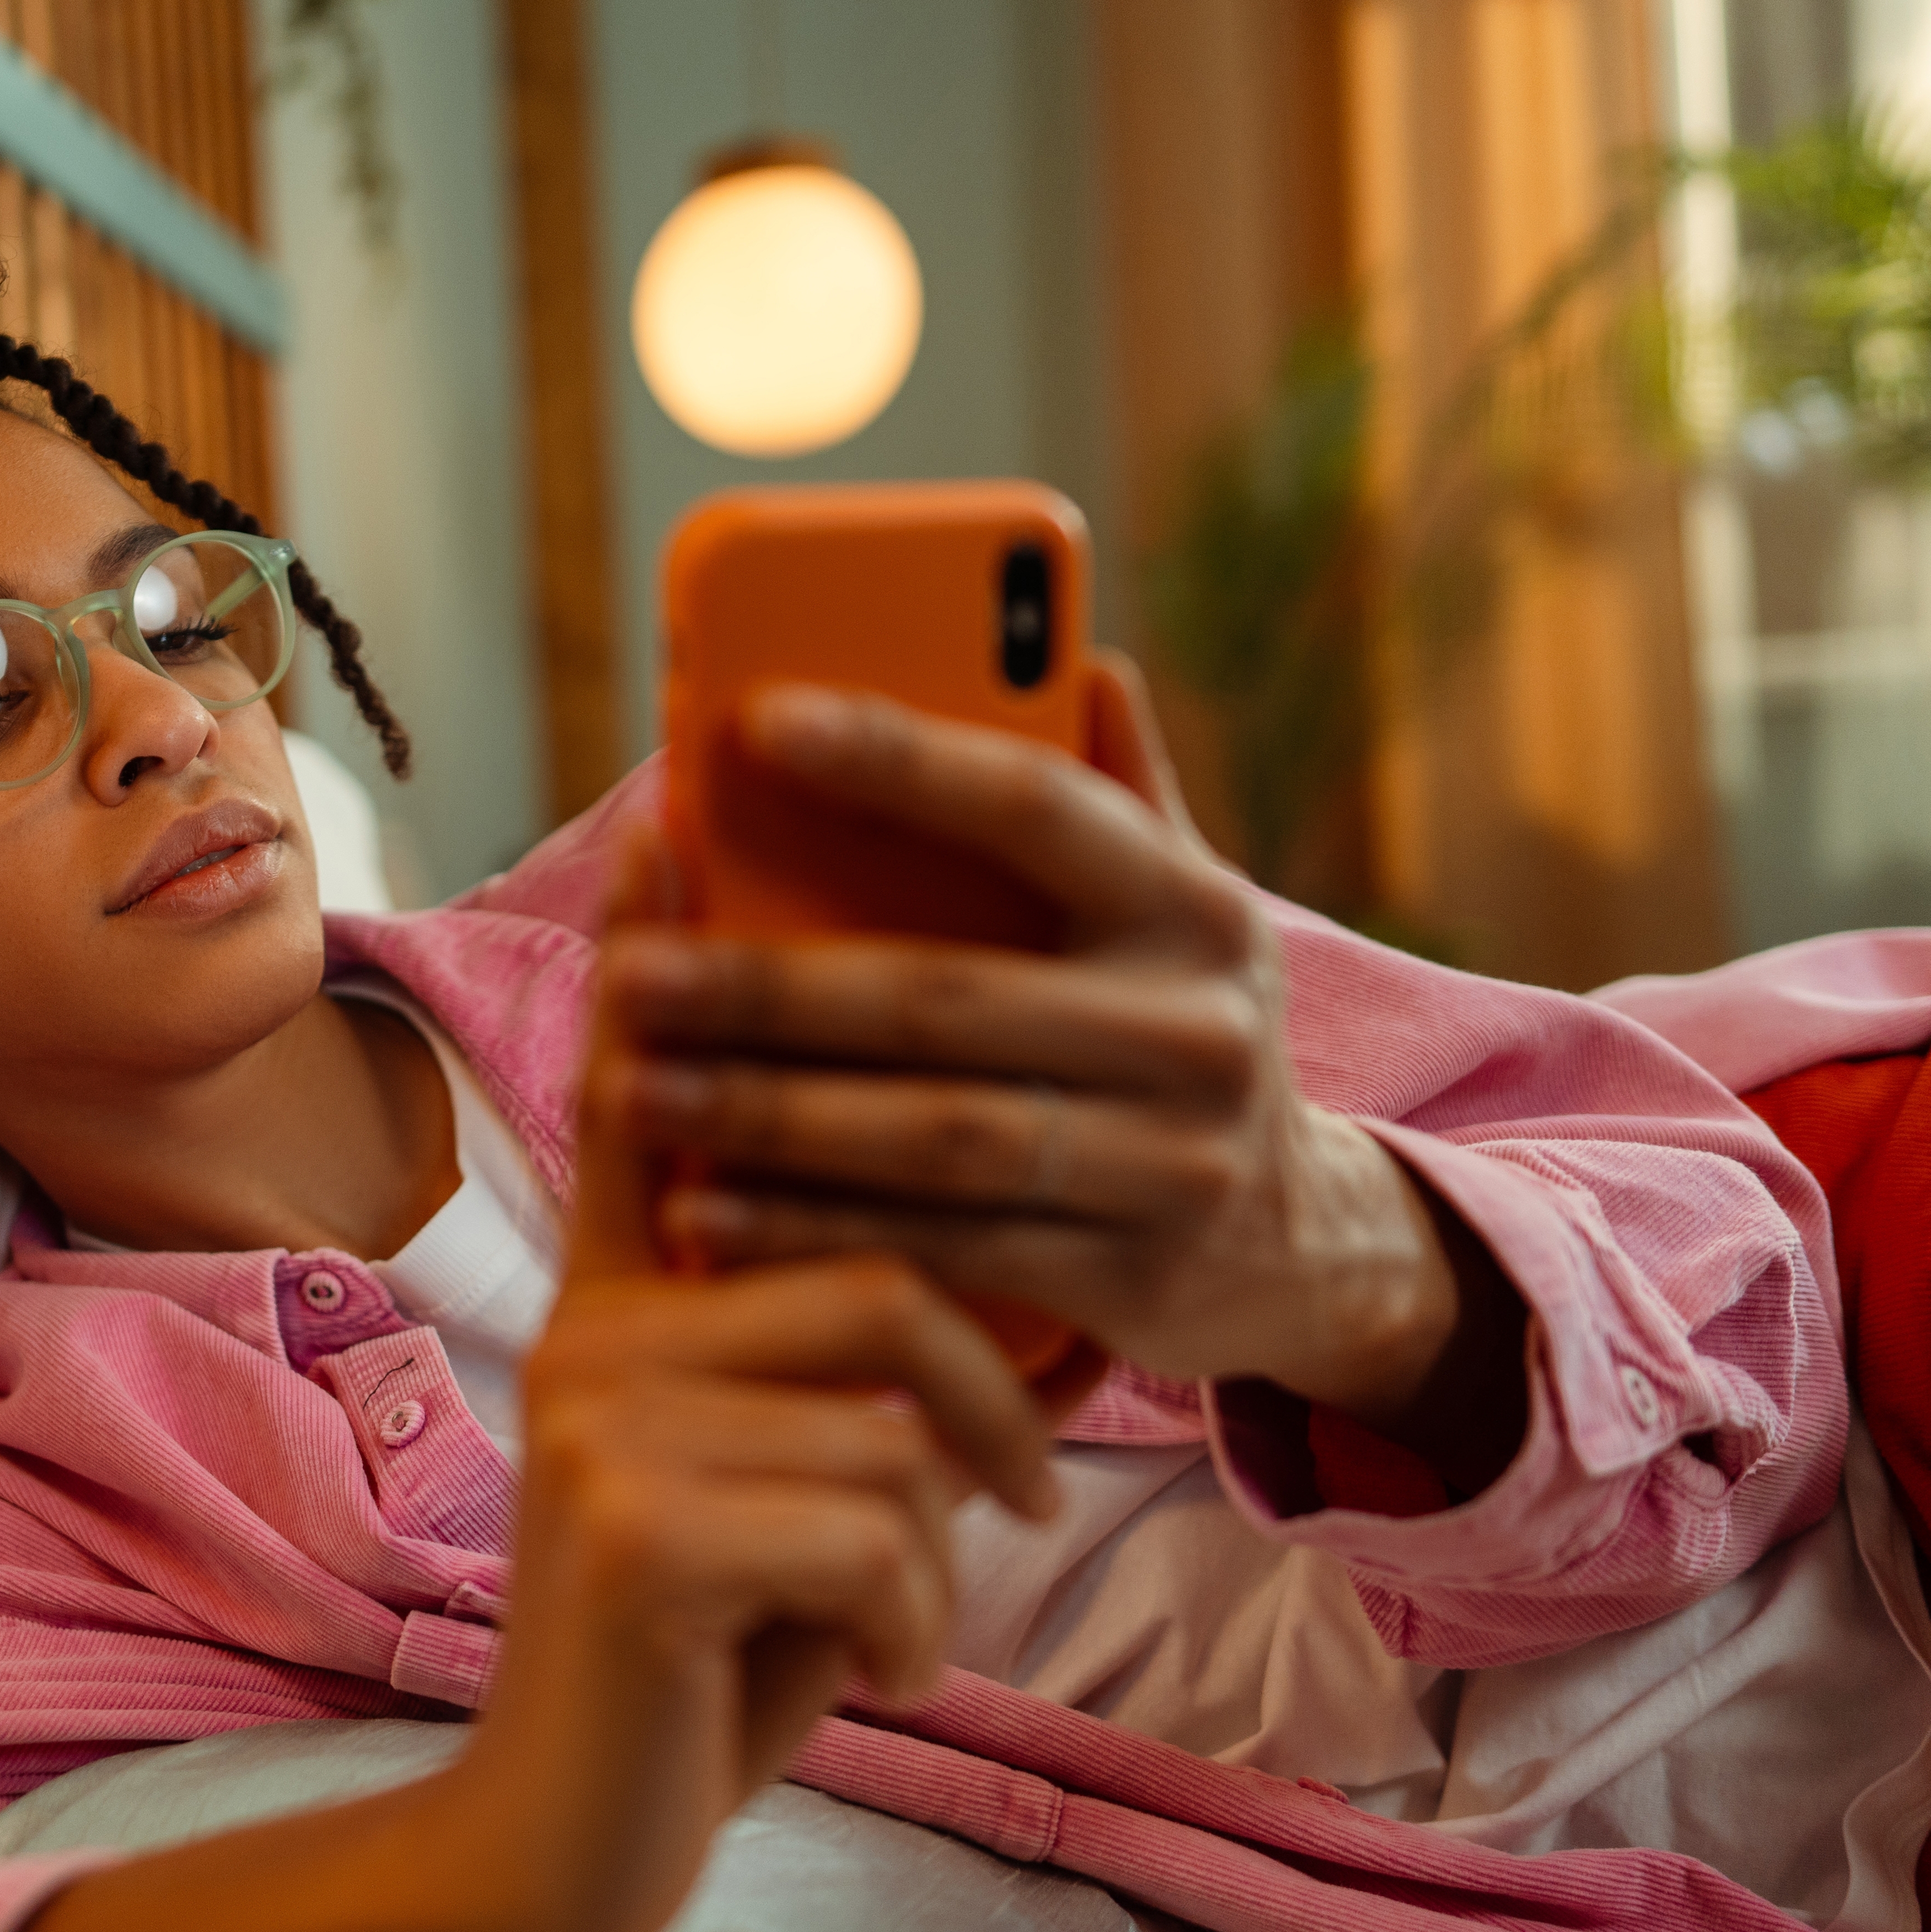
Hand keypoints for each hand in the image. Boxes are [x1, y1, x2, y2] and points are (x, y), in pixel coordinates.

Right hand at [434, 957, 1053, 1931]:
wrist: (573, 1834)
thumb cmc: (705, 1651)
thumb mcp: (767, 1487)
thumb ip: (809, 1370)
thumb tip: (935, 1281)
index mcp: (625, 1311)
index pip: (651, 1101)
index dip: (670, 948)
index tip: (683, 800)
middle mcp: (596, 1339)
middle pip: (878, 1286)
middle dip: (978, 1419)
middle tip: (1010, 1503)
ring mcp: (602, 1429)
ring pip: (894, 1425)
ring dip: (937, 1556)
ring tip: (875, 1626)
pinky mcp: (636, 1533)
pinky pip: (876, 1532)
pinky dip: (903, 1630)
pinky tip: (845, 1678)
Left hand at [603, 655, 1526, 1481]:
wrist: (1297, 1239)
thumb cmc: (1168, 1032)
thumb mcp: (1174, 910)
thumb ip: (1116, 794)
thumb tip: (1078, 653)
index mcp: (1193, 906)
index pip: (1037, 808)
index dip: (903, 758)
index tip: (759, 718)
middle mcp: (1199, 1028)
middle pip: (947, 999)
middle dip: (772, 989)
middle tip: (633, 977)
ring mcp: (1175, 1163)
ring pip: (935, 1138)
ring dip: (769, 1119)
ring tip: (634, 1091)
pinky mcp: (1133, 1278)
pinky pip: (943, 1250)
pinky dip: (811, 1230)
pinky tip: (702, 1210)